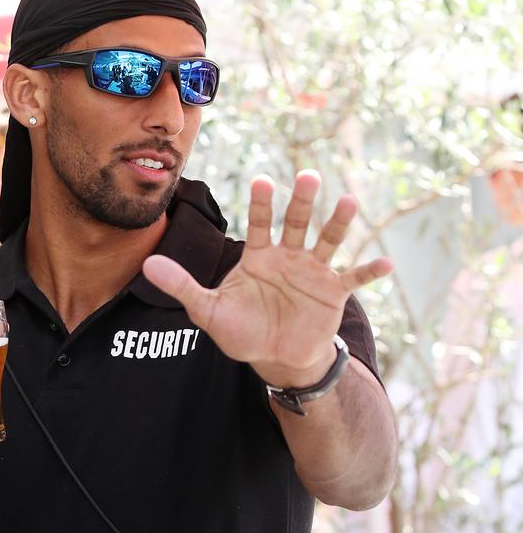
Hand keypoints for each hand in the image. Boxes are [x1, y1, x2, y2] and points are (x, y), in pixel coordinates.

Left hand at [143, 171, 391, 387]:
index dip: (260, 204)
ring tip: (349, 203)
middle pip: (297, 223)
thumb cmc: (242, 331)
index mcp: (260, 256)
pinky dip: (370, 271)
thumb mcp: (207, 311)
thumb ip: (182, 285)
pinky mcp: (333, 292)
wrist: (275, 356)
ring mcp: (314, 272)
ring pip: (327, 241)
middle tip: (308, 176)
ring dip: (338, 224)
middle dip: (302, 202)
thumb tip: (145, 265)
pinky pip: (354, 278)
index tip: (259, 180)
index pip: (259, 223)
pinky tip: (387, 264)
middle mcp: (289, 257)